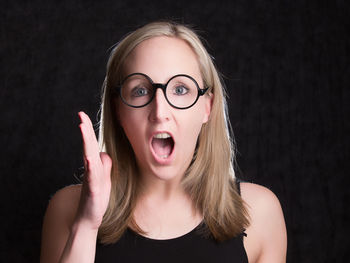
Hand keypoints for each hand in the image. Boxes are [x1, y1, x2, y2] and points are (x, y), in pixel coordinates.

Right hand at [75, 111, 111, 229]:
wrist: (89, 218)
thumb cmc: (97, 198)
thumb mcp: (105, 179)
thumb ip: (105, 165)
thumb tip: (104, 153)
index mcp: (95, 165)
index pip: (91, 144)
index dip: (88, 130)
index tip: (84, 116)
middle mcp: (91, 169)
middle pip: (88, 146)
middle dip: (85, 130)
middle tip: (80, 115)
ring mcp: (91, 178)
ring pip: (89, 156)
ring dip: (86, 142)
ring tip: (82, 127)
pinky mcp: (92, 189)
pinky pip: (91, 175)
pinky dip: (90, 165)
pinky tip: (89, 157)